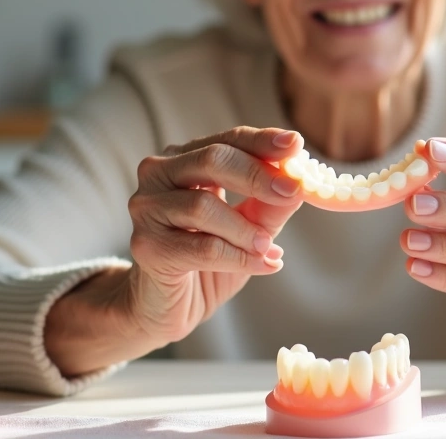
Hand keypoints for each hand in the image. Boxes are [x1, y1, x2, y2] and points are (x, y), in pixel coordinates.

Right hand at [46, 126, 303, 375]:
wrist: (170, 305)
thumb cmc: (209, 259)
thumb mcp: (250, 226)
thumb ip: (270, 203)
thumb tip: (299, 183)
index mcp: (184, 159)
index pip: (227, 140)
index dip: (262, 141)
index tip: (295, 145)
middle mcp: (158, 174)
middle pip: (211, 160)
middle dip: (257, 175)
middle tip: (292, 191)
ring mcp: (146, 208)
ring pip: (203, 207)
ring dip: (246, 229)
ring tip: (269, 246)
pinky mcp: (146, 246)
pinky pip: (201, 247)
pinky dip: (238, 257)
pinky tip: (262, 265)